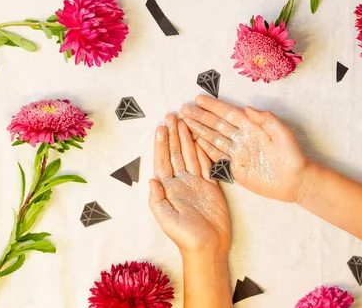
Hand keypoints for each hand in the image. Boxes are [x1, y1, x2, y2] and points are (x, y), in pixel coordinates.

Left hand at [149, 114, 230, 255]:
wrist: (208, 247)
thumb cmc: (185, 236)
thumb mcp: (166, 219)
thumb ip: (157, 200)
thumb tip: (152, 179)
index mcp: (168, 189)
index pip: (162, 161)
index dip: (161, 144)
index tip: (161, 127)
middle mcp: (180, 182)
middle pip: (175, 153)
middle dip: (172, 135)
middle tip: (171, 115)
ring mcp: (195, 183)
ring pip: (189, 155)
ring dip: (185, 138)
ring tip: (183, 121)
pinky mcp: (210, 186)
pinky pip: (205, 164)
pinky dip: (201, 150)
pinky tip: (199, 137)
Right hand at [180, 96, 309, 202]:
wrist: (296, 181)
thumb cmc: (293, 156)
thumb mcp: (283, 133)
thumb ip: (266, 119)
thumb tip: (247, 108)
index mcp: (253, 127)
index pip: (229, 114)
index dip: (214, 106)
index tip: (199, 98)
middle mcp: (243, 138)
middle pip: (217, 125)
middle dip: (201, 117)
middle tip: (184, 109)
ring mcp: (238, 153)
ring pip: (215, 139)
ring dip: (200, 130)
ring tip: (185, 122)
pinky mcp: (237, 169)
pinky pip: (218, 157)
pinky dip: (206, 149)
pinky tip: (195, 141)